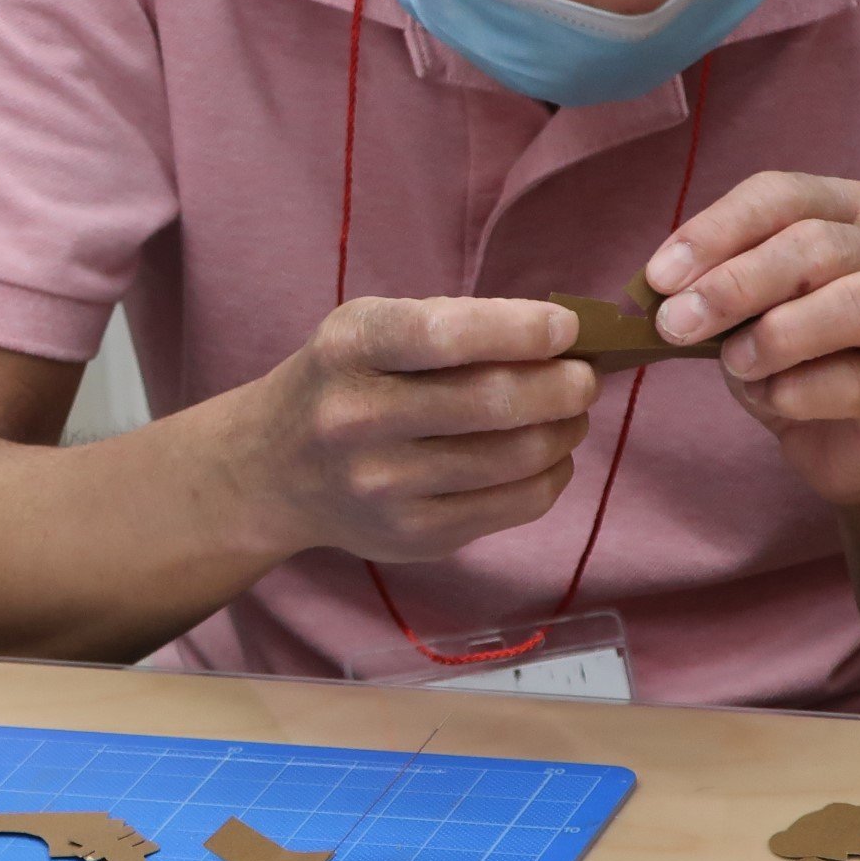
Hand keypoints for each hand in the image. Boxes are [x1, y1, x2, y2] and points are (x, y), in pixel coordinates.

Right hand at [227, 297, 597, 561]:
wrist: (273, 471)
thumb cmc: (343, 382)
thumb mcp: (369, 328)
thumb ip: (453, 324)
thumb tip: (564, 338)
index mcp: (348, 350)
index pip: (446, 336)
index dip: (522, 330)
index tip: (568, 328)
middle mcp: (357, 420)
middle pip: (494, 402)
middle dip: (565, 385)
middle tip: (586, 376)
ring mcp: (383, 487)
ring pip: (516, 458)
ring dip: (566, 429)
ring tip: (571, 412)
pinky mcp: (413, 536)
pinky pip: (516, 505)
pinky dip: (552, 474)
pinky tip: (549, 455)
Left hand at [641, 172, 859, 508]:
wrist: (848, 443)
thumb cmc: (793, 361)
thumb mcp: (742, 314)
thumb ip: (711, 288)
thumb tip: (658, 288)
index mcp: (850, 212)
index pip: (782, 196)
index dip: (716, 231)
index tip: (659, 277)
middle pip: (818, 245)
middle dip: (735, 284)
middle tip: (676, 324)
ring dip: (778, 334)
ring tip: (734, 362)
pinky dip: (803, 392)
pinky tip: (775, 400)